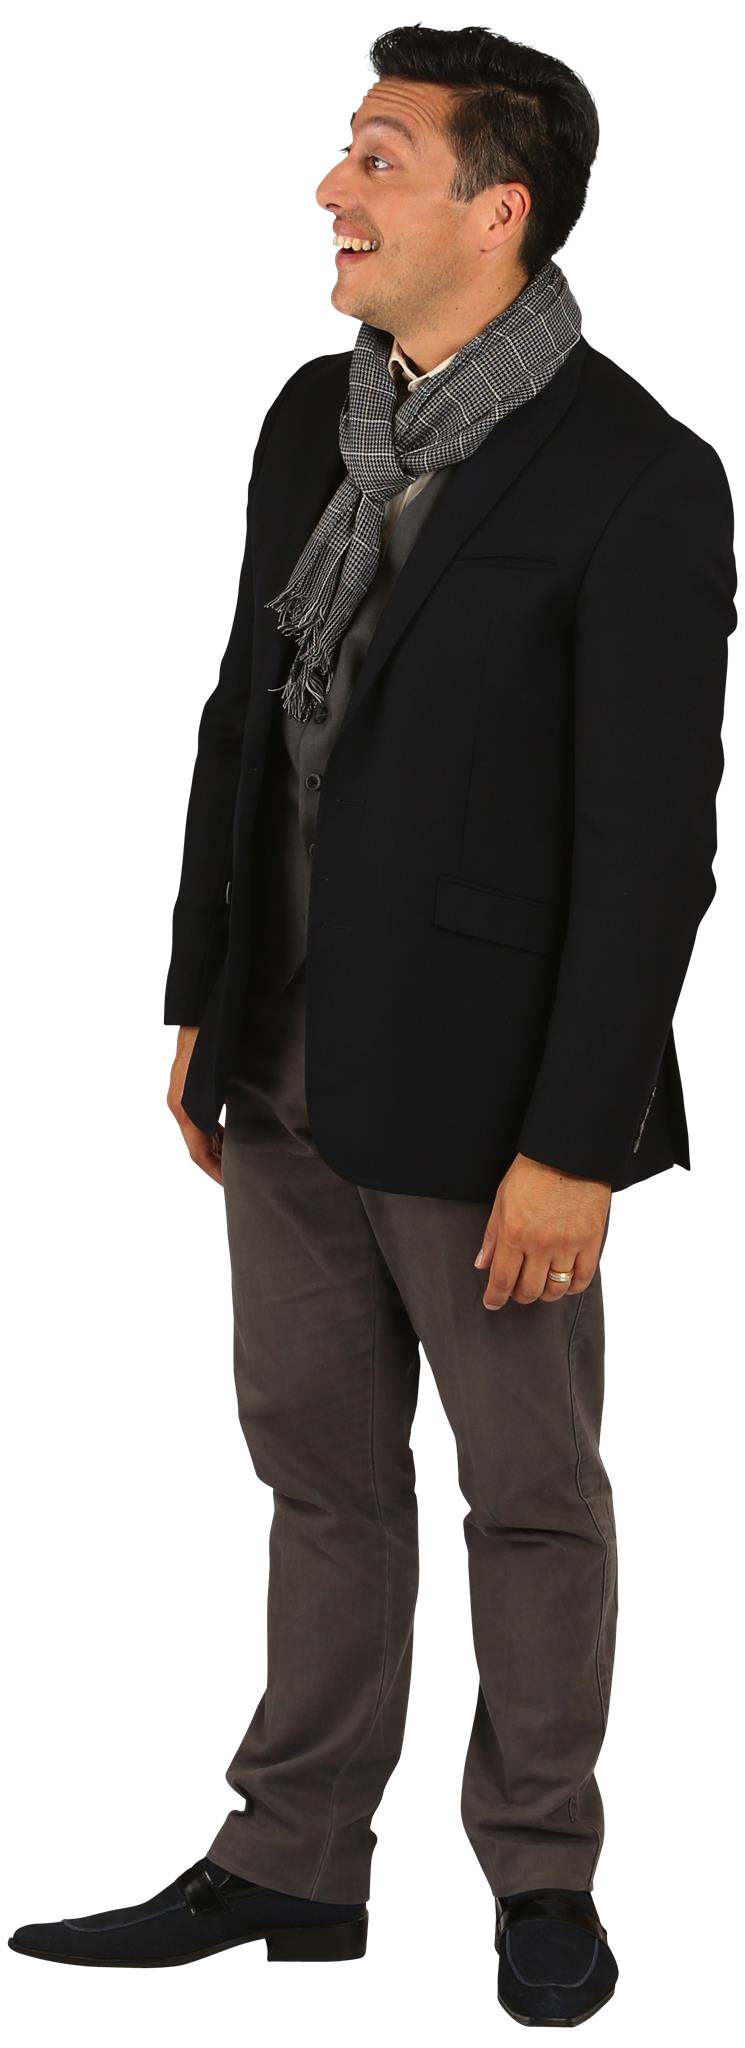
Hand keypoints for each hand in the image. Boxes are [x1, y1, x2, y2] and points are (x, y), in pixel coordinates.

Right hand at [166, 1025, 224, 1187]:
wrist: (200, 1013)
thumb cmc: (215, 1045)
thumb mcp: (222, 1083)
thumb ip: (225, 1111)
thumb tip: (234, 1136)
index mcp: (187, 1110)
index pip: (197, 1153)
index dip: (214, 1171)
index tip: (229, 1183)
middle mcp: (177, 1106)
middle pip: (194, 1146)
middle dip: (215, 1161)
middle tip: (236, 1174)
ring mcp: (177, 1096)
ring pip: (194, 1132)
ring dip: (212, 1145)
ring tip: (233, 1156)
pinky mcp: (181, 1087)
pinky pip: (193, 1118)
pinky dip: (208, 1129)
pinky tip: (224, 1130)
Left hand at [474, 1152, 610, 1307]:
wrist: (568, 1154)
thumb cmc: (532, 1173)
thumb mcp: (502, 1201)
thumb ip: (492, 1236)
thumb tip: (483, 1264)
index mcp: (514, 1234)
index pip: (502, 1279)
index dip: (495, 1297)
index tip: (493, 1302)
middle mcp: (540, 1245)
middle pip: (529, 1290)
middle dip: (520, 1295)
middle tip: (518, 1289)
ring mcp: (567, 1245)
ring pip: (555, 1290)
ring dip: (545, 1293)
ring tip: (541, 1285)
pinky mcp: (590, 1242)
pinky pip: (582, 1279)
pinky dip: (572, 1287)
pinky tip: (565, 1282)